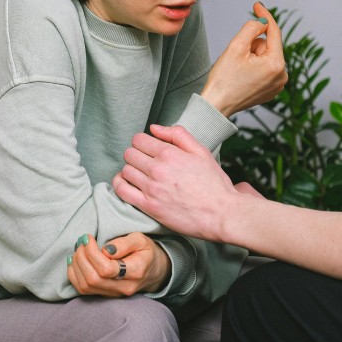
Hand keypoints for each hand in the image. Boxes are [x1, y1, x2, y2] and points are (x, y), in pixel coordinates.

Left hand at [67, 232, 170, 296]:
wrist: (153, 271)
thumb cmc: (145, 252)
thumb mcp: (140, 240)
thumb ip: (124, 243)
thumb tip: (105, 250)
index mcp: (135, 272)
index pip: (106, 269)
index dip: (92, 253)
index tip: (89, 238)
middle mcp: (124, 287)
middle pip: (93, 279)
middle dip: (82, 258)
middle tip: (82, 242)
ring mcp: (114, 294)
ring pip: (86, 286)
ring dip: (76, 266)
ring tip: (79, 250)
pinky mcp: (105, 295)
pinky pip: (83, 290)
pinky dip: (74, 275)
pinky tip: (75, 261)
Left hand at [113, 124, 253, 241]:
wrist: (221, 214)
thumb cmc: (214, 183)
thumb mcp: (201, 151)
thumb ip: (177, 135)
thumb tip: (154, 128)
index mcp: (170, 153)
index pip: (139, 140)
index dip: (142, 143)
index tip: (148, 149)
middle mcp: (157, 169)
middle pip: (129, 154)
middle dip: (135, 155)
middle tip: (144, 162)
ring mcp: (151, 188)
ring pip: (125, 171)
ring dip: (130, 170)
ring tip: (139, 174)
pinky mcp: (148, 206)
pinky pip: (122, 191)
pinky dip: (120, 184)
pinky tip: (127, 183)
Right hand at [200, 2, 286, 116]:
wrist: (216, 106)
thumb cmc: (223, 80)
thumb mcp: (235, 47)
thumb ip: (251, 28)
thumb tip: (262, 22)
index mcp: (276, 64)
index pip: (273, 32)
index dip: (264, 16)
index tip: (256, 4)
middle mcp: (282, 75)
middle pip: (267, 46)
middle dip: (252, 45)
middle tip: (236, 57)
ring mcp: (278, 85)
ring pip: (265, 57)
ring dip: (252, 56)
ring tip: (238, 69)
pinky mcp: (271, 90)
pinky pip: (265, 68)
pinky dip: (254, 67)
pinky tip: (242, 76)